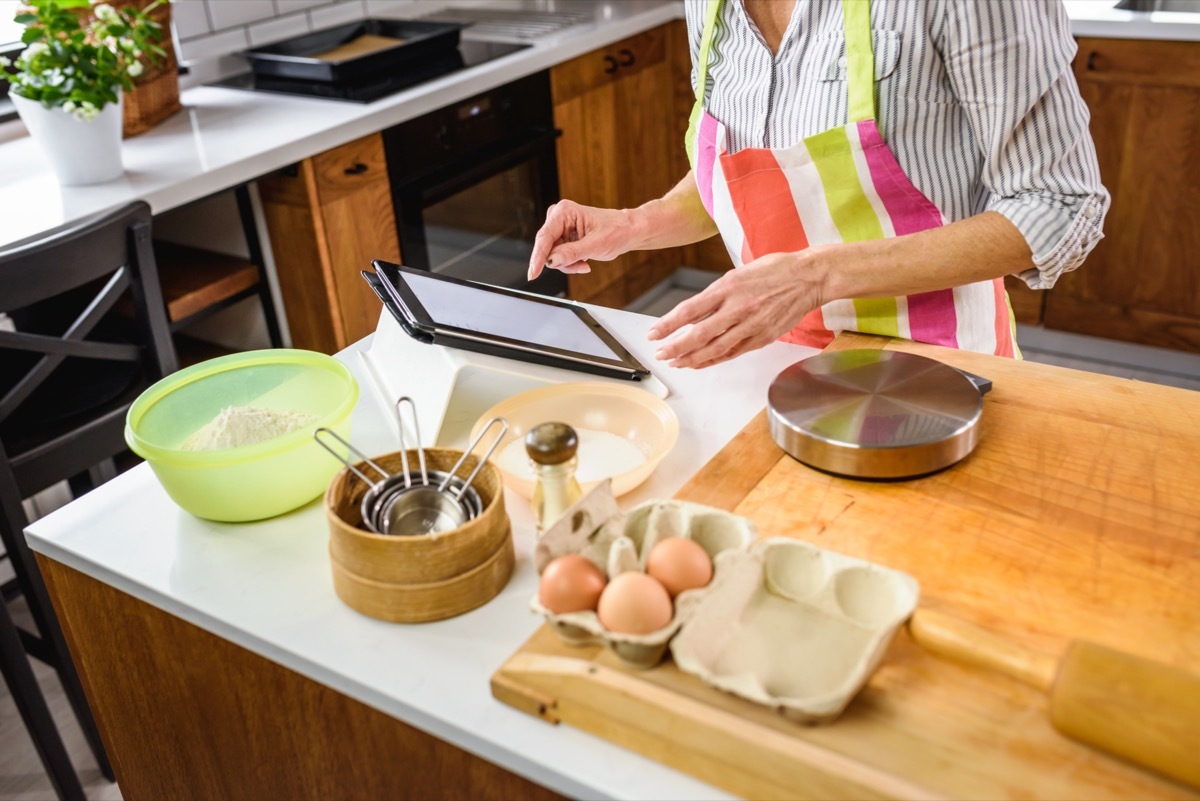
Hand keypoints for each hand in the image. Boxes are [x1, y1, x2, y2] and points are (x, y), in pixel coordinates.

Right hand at [528, 200, 635, 280]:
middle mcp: (558, 217)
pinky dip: (570, 262)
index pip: (545, 237)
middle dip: (562, 261)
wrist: (627, 231)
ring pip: (552, 255)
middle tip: (581, 265)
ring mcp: (560, 228)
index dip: (538, 258)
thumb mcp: (596, 245)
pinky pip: (558, 256)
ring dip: (568, 263)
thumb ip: (572, 253)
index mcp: (564, 212)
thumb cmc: (616, 231)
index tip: (532, 274)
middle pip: (547, 248)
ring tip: (585, 262)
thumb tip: (551, 260)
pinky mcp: (563, 237)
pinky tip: (583, 260)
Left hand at [647, 250, 826, 368]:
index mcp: (728, 287)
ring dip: (691, 358)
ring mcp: (751, 325)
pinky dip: (713, 360)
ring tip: (676, 362)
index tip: (654, 333)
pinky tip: (700, 363)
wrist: (809, 277)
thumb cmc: (775, 270)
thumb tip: (695, 311)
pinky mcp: (762, 337)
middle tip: (660, 354)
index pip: (689, 310)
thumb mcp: (738, 272)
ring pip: (715, 349)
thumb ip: (717, 293)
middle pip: (698, 334)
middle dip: (675, 347)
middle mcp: (738, 308)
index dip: (668, 325)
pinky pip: (732, 353)